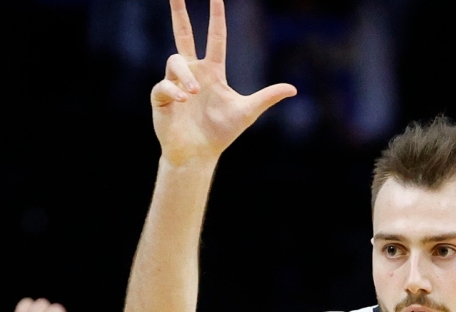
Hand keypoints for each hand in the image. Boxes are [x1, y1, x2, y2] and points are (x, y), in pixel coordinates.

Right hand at [152, 0, 295, 164]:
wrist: (199, 154)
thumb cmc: (221, 132)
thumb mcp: (247, 112)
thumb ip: (267, 97)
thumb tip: (294, 89)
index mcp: (212, 71)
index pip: (215, 37)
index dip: (216, 17)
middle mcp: (193, 71)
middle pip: (183, 34)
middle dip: (179, 13)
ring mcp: (175, 82)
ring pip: (175, 61)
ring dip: (184, 75)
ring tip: (193, 93)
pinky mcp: (161, 97)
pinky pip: (164, 85)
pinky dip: (173, 90)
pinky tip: (183, 100)